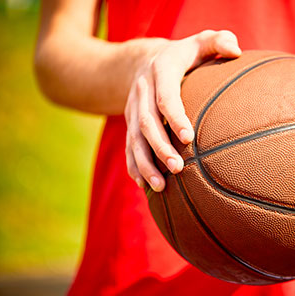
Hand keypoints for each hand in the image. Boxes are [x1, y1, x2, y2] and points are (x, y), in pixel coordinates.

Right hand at [124, 30, 240, 191]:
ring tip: (160, 186)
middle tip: (177, 169)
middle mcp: (142, 91)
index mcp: (160, 71)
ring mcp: (132, 108)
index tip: (189, 138)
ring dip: (145, 164)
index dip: (175, 116)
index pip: (165, 96)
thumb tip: (236, 51)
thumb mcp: (198, 41)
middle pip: (147, 123)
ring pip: (134, 139)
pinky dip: (133, 165)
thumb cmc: (179, 56)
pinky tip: (142, 184)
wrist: (142, 61)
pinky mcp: (128, 121)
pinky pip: (128, 145)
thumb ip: (218, 40)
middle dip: (160, 148)